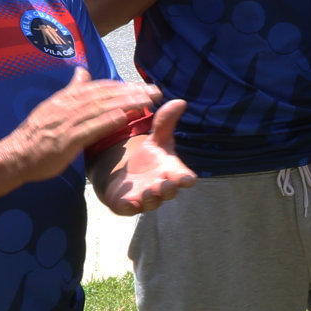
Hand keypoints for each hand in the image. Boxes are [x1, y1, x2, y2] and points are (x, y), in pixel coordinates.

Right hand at [2, 69, 156, 182]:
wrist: (15, 157)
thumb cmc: (37, 135)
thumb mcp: (54, 107)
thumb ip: (71, 90)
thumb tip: (83, 71)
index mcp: (66, 98)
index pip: (100, 87)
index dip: (124, 85)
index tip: (144, 86)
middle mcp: (67, 106)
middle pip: (105, 95)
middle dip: (132, 91)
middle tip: (156, 91)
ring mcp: (66, 122)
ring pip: (100, 108)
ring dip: (126, 102)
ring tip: (148, 101)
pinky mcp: (65, 140)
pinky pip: (89, 128)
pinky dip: (107, 121)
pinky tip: (124, 117)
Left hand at [98, 99, 195, 214]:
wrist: (123, 174)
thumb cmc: (147, 158)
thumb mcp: (156, 139)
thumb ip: (166, 122)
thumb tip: (180, 101)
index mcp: (171, 172)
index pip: (184, 178)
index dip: (186, 179)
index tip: (187, 179)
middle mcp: (161, 187)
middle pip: (169, 192)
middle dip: (168, 189)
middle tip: (163, 184)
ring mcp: (145, 198)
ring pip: (151, 202)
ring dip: (151, 198)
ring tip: (148, 191)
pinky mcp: (127, 205)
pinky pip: (128, 209)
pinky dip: (128, 206)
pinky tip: (125, 202)